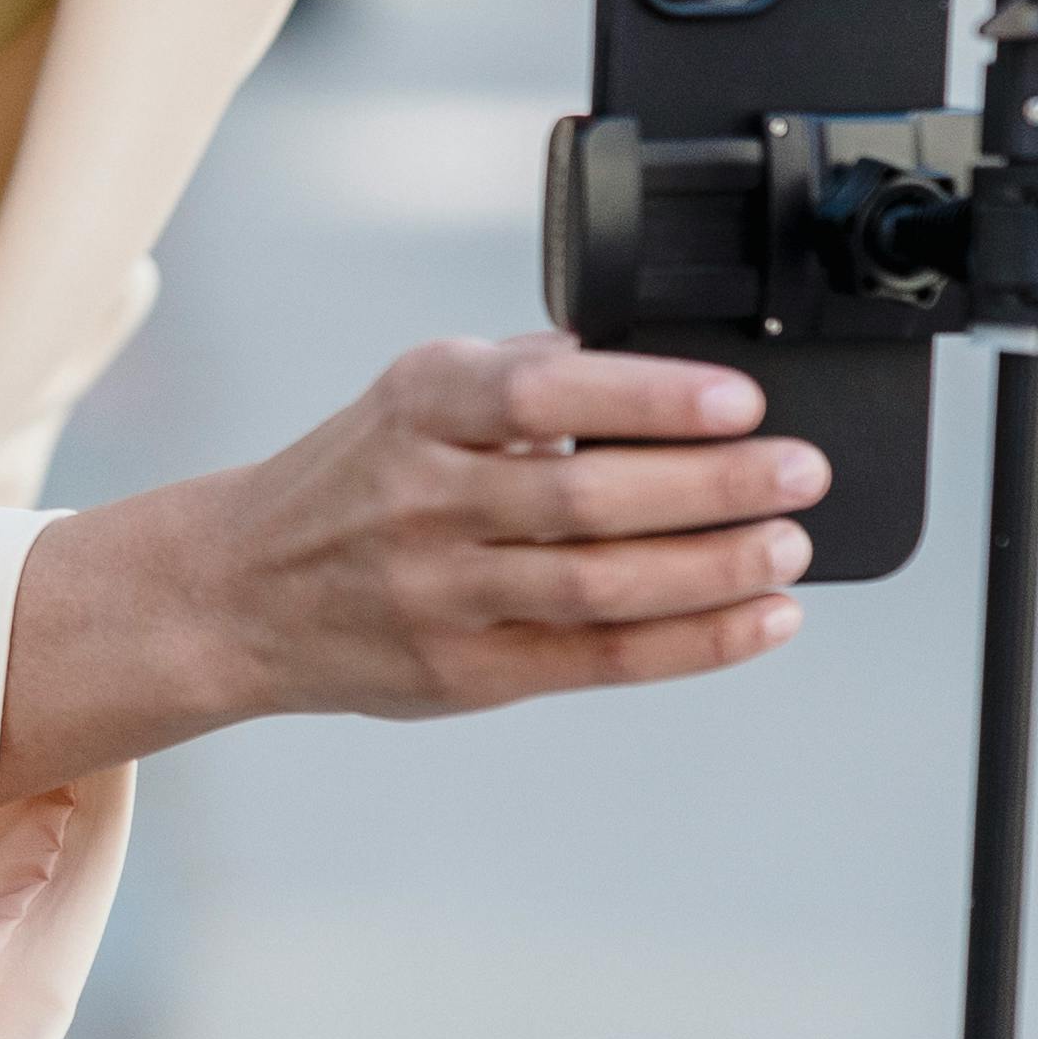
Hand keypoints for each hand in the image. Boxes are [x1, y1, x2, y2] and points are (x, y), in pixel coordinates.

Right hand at [0, 333, 817, 796]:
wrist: (237, 589)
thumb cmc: (356, 478)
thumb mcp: (413, 393)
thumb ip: (523, 375)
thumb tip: (663, 365)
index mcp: (419, 405)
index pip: (543, 391)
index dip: (648, 396)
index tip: (739, 398)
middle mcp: (423, 497)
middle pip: (586, 498)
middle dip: (712, 486)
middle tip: (800, 472)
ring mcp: (441, 594)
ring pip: (599, 585)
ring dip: (713, 568)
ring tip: (788, 547)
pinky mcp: (464, 673)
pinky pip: (597, 660)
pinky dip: (693, 643)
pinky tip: (760, 620)